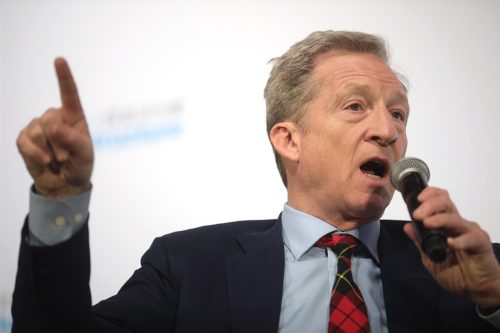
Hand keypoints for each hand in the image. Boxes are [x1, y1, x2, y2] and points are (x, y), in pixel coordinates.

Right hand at [16, 57, 92, 197]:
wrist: (65, 184)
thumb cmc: (80, 165)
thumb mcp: (84, 154)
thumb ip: (73, 140)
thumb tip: (55, 127)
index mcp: (74, 117)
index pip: (69, 94)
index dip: (64, 77)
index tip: (59, 60)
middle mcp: (56, 118)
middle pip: (50, 119)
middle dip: (60, 142)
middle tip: (67, 157)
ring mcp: (38, 128)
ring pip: (38, 131)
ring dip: (50, 150)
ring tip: (57, 160)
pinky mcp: (25, 139)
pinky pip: (25, 142)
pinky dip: (35, 154)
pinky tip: (45, 161)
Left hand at [404, 187, 499, 307]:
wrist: (476, 289)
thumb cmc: (455, 272)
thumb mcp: (430, 258)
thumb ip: (420, 242)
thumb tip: (407, 226)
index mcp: (445, 224)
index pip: (439, 200)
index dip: (429, 195)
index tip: (416, 198)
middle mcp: (458, 224)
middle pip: (446, 203)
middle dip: (430, 205)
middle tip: (417, 214)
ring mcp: (470, 232)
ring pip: (455, 218)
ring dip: (439, 219)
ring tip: (427, 223)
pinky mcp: (481, 243)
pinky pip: (470, 238)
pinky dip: (459, 240)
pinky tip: (450, 243)